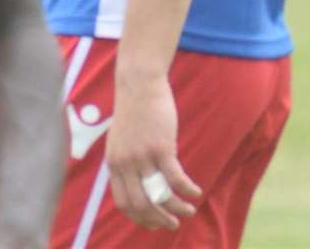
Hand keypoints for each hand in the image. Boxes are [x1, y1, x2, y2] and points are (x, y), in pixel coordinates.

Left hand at [103, 73, 200, 230]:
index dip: (139, 218)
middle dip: (158, 220)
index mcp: (114, 163)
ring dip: (177, 209)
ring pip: (160, 195)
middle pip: (141, 204)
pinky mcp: (161, 147)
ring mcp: (142, 156)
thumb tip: (136, 182)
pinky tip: (196, 192)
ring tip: (189, 211)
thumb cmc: (133, 111)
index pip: (123, 202)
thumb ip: (124, 161)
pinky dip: (187, 190)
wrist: (138, 85)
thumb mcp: (119, 140)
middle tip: (172, 224)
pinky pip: (176, 178)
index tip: (153, 224)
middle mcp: (125, 163)